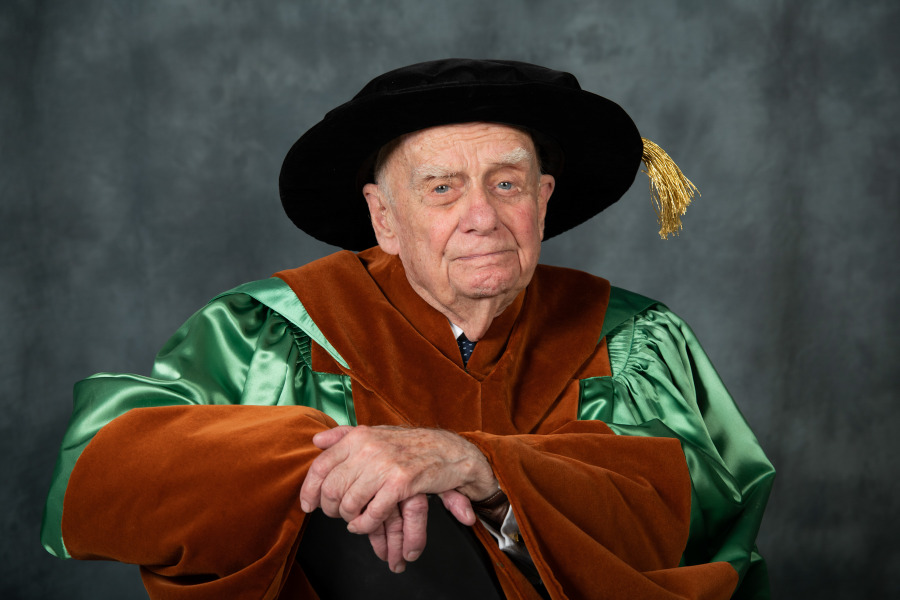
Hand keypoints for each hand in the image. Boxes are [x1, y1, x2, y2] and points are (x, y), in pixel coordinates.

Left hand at [299, 425, 497, 568]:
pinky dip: (364, 525)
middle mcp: (368, 448)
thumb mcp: (375, 432)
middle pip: (331, 488)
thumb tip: (316, 439)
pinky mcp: (400, 484)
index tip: (308, 505)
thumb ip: (344, 435)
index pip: (321, 465)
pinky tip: (365, 525)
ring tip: (353, 520)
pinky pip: (371, 514)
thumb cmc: (409, 444)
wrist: (448, 450)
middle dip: (330, 509)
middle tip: (336, 515)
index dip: (309, 490)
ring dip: (348, 519)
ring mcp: (384, 466)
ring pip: (349, 504)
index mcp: (358, 436)